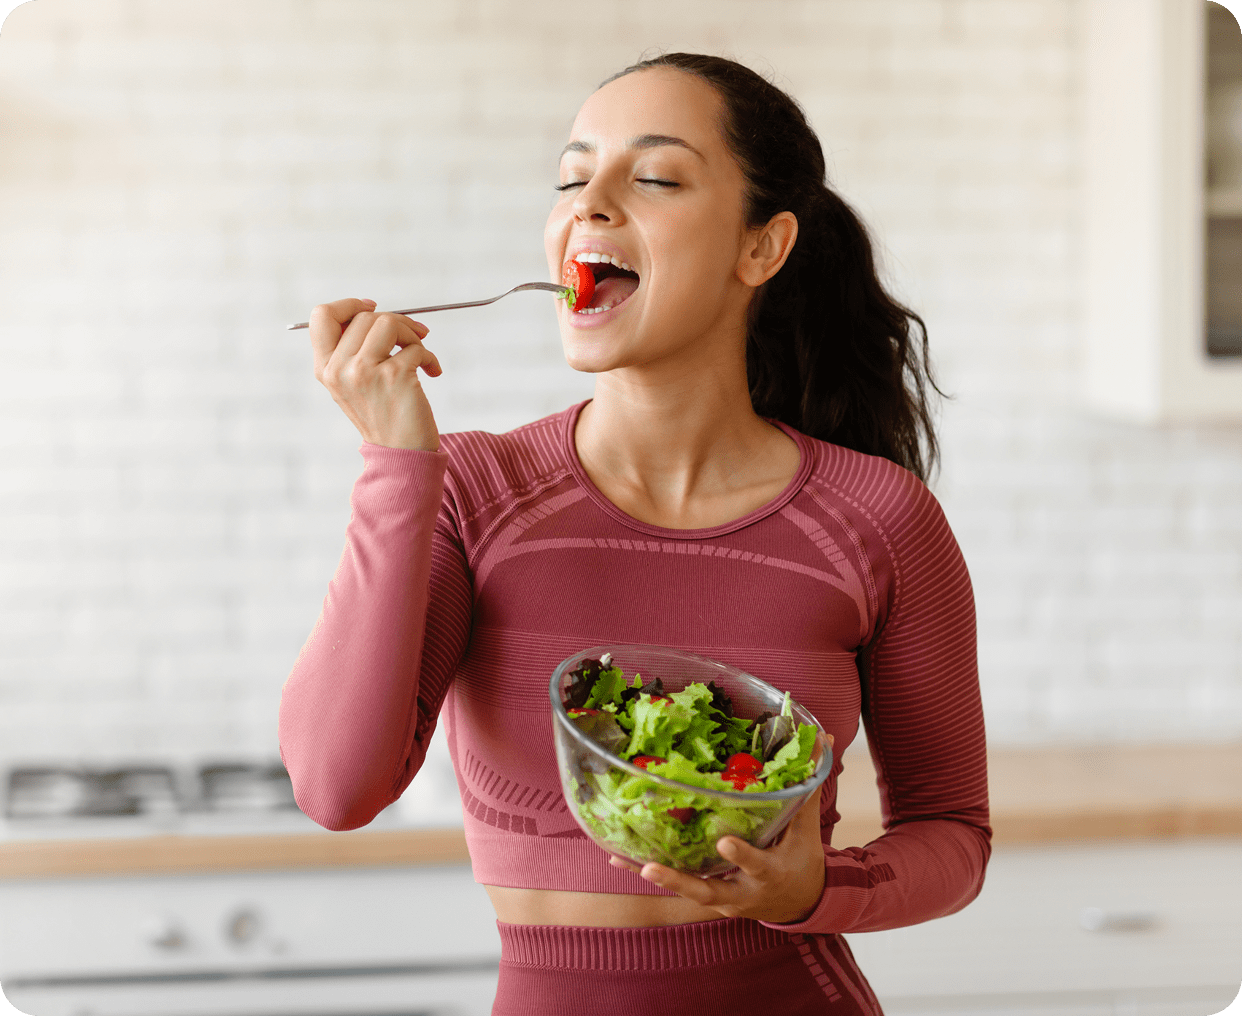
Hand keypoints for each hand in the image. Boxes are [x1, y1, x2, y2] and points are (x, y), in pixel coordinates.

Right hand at [309, 298, 443, 450]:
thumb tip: (374, 310)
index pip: (322, 316)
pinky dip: (430, 358)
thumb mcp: (353, 384)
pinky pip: (416, 347)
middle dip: (396, 321)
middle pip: (364, 316)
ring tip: (421, 355)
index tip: (373, 307)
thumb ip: (352, 350)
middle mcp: (339, 369)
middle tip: (414, 336)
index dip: (349, 305)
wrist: (401, 453)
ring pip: (389, 322)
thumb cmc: (383, 415)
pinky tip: (431, 372)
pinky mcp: (394, 376)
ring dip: (412, 334)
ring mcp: (365, 372)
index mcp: (325, 369)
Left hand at [610, 789, 826, 923]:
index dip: (742, 854)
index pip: (758, 863)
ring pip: (687, 891)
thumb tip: (822, 738)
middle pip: (709, 891)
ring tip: (627, 861)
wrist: (800, 902)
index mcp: (771, 873)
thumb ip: (809, 785)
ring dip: (657, 877)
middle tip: (651, 868)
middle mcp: (743, 892)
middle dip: (681, 881)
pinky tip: (618, 857)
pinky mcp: (707, 896)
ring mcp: (723, 898)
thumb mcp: (807, 828)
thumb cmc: (802, 858)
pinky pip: (677, 885)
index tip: (724, 840)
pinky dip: (649, 872)